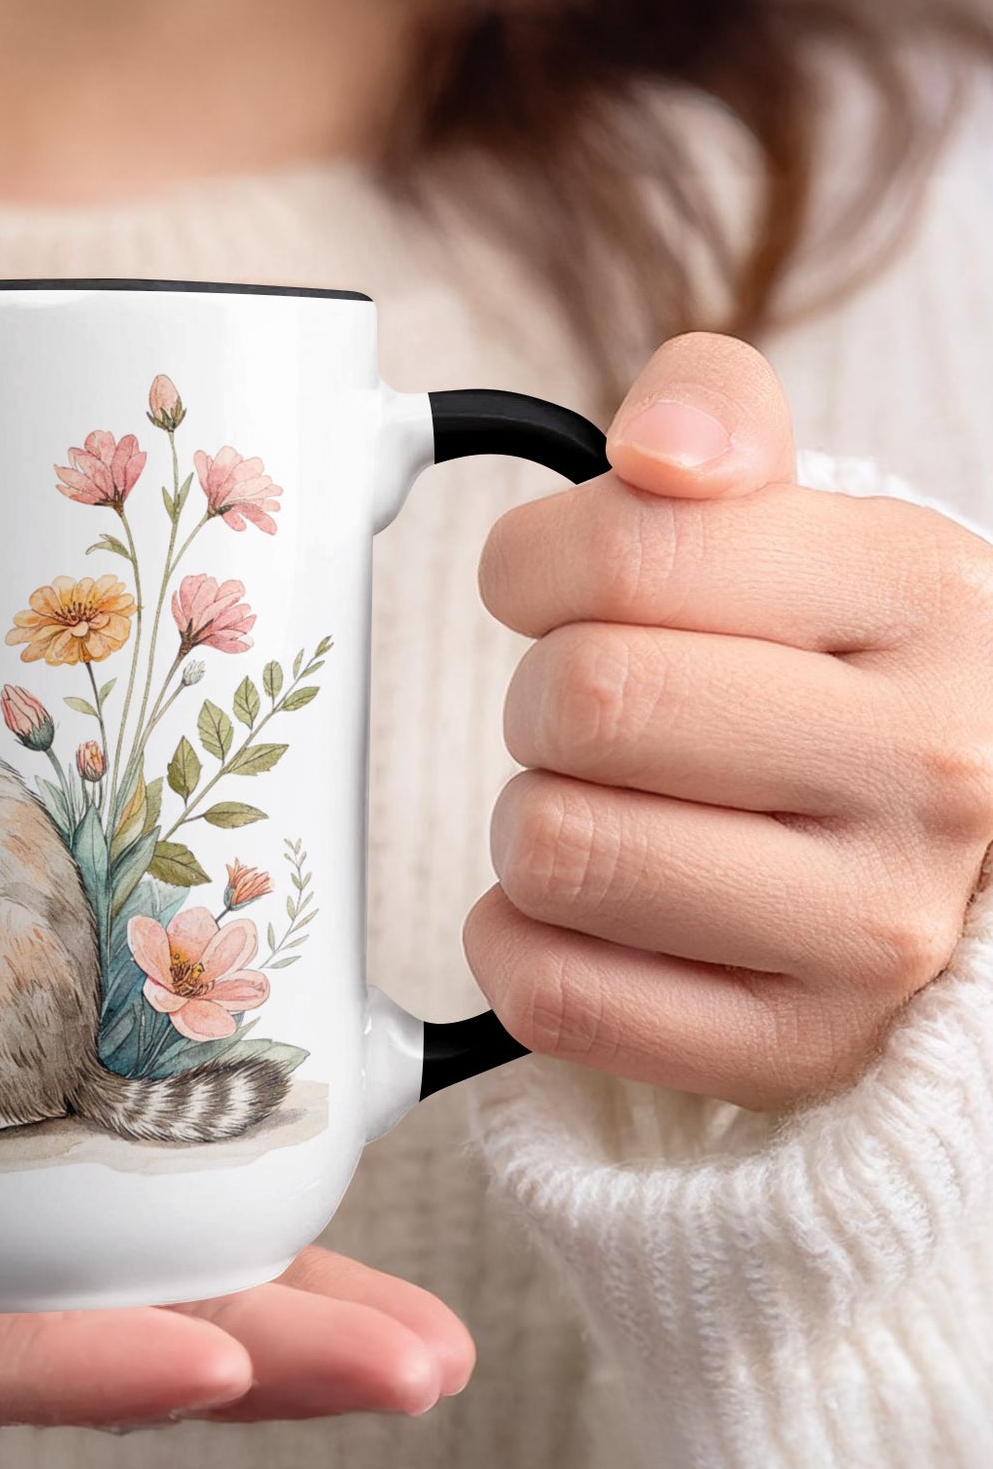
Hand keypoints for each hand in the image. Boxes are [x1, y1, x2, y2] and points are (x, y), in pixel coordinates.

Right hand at [0, 996, 473, 1468]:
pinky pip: (70, 1267)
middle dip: (241, 1370)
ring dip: (258, 1325)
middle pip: (56, 1368)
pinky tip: (297, 1235)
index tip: (209, 1358)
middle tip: (414, 1364)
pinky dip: (190, 1256)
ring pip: (92, 1326)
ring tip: (416, 1333)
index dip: (63, 1371)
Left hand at [470, 333, 992, 1111]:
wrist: (955, 853)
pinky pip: (554, 994)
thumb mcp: (809, 522)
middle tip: (590, 716)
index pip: (626, 554)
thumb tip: (656, 448)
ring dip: (531, 822)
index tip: (552, 590)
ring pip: (555, 850)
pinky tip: (582, 912)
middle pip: (579, 704)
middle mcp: (930, 768)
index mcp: (926, 597)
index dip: (532, 567)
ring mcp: (871, 929)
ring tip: (604, 809)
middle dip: (539, 699)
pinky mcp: (794, 1048)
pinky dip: (519, 944)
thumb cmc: (839, 676)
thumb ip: (717, 420)